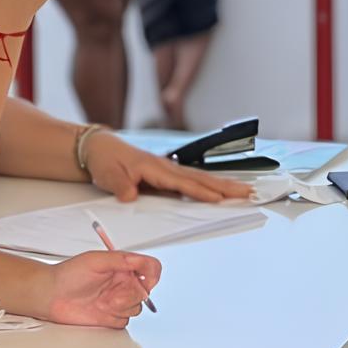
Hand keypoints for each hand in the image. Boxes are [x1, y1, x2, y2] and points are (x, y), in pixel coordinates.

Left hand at [42, 251, 161, 327]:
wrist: (52, 295)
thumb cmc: (69, 274)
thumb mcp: (96, 260)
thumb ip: (121, 260)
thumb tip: (141, 261)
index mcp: (122, 266)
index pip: (150, 268)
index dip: (152, 275)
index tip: (145, 281)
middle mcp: (122, 283)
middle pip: (145, 292)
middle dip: (131, 295)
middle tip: (113, 296)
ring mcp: (117, 301)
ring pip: (137, 308)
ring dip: (122, 307)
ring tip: (102, 302)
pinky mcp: (111, 317)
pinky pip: (125, 320)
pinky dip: (115, 317)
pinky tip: (100, 311)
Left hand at [84, 132, 253, 203]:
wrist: (100, 148)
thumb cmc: (105, 160)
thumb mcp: (107, 174)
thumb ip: (120, 185)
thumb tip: (131, 195)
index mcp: (154, 168)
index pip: (182, 182)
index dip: (201, 192)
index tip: (219, 199)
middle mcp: (166, 167)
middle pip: (200, 178)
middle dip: (225, 186)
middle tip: (248, 193)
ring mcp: (169, 170)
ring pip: (200, 178)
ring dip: (223, 185)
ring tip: (244, 191)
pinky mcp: (168, 174)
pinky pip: (193, 181)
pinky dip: (210, 185)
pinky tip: (221, 191)